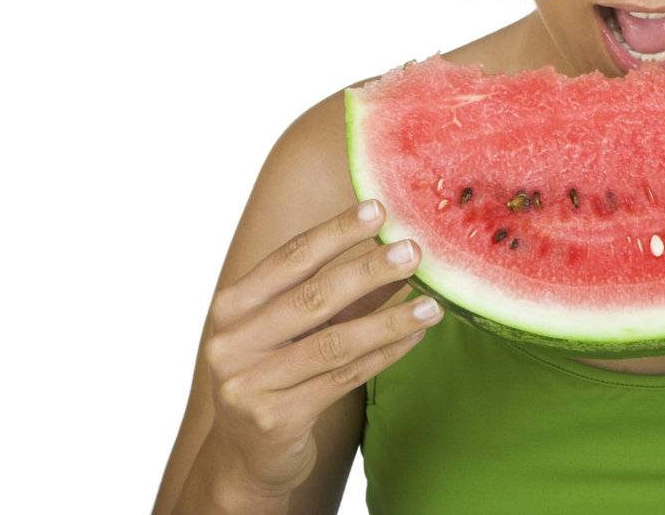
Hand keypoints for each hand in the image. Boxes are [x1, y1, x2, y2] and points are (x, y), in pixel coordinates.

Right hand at [202, 200, 442, 496]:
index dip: (336, 232)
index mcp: (231, 307)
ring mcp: (249, 384)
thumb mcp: (288, 328)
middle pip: (313, 297)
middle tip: (414, 251)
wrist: (245, 455)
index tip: (379, 208)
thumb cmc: (273, 374)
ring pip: (335, 343)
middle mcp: (232, 343)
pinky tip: (415, 337)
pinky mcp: (275, 420)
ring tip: (432, 303)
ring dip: (390, 320)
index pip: (289, 259)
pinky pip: (343, 379)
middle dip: (369, 271)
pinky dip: (385, 355)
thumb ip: (330, 291)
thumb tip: (392, 247)